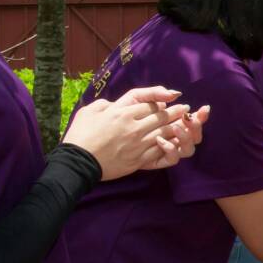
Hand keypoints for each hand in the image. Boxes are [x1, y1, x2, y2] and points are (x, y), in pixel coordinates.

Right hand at [64, 87, 193, 180]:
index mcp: (121, 112)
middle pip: (161, 116)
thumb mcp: (89, 111)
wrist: (77, 162)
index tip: (170, 100)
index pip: (149, 104)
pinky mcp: (139, 159)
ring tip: (185, 122)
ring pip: (165, 131)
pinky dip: (171, 144)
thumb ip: (106, 104)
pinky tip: (177, 140)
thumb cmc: (80, 135)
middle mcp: (133, 126)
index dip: (161, 101)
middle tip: (185, 109)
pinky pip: (160, 150)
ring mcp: (138, 143)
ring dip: (178, 126)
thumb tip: (116, 103)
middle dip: (176, 111)